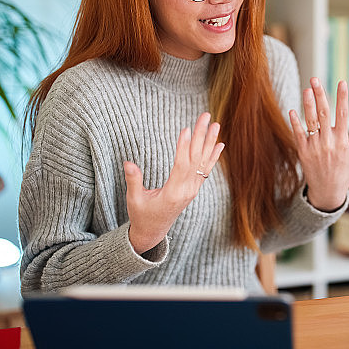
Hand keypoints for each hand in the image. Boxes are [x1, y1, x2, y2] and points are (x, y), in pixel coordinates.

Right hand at [124, 112, 223, 253]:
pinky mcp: (193, 189)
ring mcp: (192, 190)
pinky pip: (206, 170)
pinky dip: (213, 156)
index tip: (186, 129)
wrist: (153, 232)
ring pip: (203, 162)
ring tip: (216, 124)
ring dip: (210, 142)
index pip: (181, 166)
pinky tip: (220, 143)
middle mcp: (186, 190)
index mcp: (172, 193)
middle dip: (200, 135)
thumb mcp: (134, 200)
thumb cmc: (141, 215)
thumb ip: (134, 181)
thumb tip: (128, 163)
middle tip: (205, 115)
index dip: (184, 147)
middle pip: (195, 159)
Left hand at [288, 78, 348, 211]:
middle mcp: (328, 143)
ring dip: (307, 105)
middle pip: (324, 114)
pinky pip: (298, 135)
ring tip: (306, 89)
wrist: (328, 192)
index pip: (343, 115)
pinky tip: (292, 110)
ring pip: (310, 122)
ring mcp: (314, 147)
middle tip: (315, 79)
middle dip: (320, 95)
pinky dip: (295, 123)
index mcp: (342, 142)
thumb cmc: (345, 172)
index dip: (342, 98)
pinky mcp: (303, 152)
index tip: (342, 82)